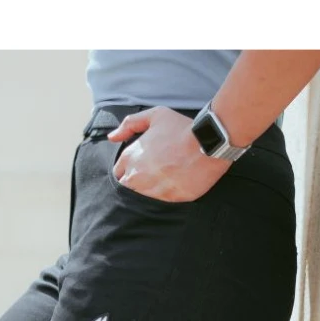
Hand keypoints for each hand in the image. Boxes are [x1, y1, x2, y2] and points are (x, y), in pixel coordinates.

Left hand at [108, 107, 228, 201]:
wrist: (207, 144)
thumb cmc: (181, 129)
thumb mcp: (155, 116)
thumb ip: (130, 124)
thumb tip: (112, 137)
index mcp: (130, 157)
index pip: (118, 172)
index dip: (128, 169)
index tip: (141, 166)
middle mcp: (136, 176)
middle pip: (126, 187)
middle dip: (135, 182)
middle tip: (152, 175)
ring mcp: (150, 190)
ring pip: (140, 197)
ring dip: (148, 191)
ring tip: (163, 181)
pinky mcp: (167, 200)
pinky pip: (157, 204)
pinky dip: (162, 197)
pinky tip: (172, 186)